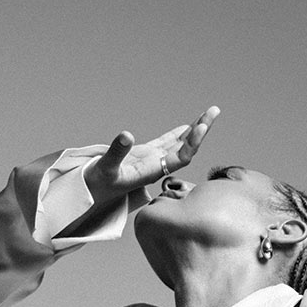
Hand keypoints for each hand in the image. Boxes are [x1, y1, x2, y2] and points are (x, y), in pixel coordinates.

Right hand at [84, 106, 219, 202]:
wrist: (92, 195)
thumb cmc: (98, 185)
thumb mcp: (106, 168)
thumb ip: (116, 153)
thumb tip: (127, 135)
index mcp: (153, 170)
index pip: (181, 157)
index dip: (192, 143)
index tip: (202, 126)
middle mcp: (157, 167)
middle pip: (187, 149)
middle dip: (201, 131)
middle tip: (214, 111)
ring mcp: (152, 161)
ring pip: (179, 145)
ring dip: (193, 130)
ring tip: (209, 113)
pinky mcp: (145, 157)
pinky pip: (166, 144)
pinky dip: (176, 135)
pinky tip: (186, 127)